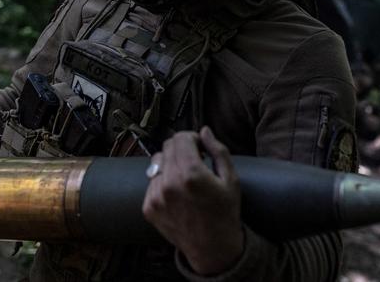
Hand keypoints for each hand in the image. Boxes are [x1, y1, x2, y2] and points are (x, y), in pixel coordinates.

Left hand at [142, 126, 243, 275]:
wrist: (212, 248)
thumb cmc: (225, 213)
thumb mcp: (231, 179)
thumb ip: (218, 150)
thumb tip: (204, 131)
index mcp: (191, 174)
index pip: (180, 138)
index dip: (192, 138)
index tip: (200, 148)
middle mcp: (169, 183)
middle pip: (167, 147)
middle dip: (181, 149)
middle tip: (194, 161)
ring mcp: (156, 196)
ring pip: (157, 163)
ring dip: (170, 164)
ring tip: (185, 179)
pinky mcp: (148, 207)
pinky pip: (151, 182)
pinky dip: (163, 182)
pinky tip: (177, 193)